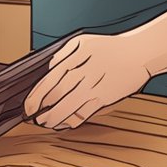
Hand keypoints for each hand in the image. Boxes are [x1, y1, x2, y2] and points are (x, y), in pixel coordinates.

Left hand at [22, 33, 152, 129]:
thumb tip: (50, 67)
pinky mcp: (105, 97)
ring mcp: (93, 86)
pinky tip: (66, 124)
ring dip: (54, 118)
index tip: (28, 106)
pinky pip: (85, 112)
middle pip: (55, 95)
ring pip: (68, 106)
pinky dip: (73, 121)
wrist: (138, 52)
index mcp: (74, 59)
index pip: (48, 81)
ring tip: (46, 123)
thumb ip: (63, 54)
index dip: (35, 96)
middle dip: (41, 109)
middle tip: (33, 118)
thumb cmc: (111, 46)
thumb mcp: (83, 42)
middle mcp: (82, 73)